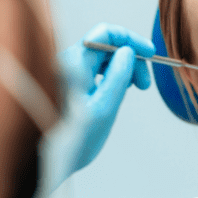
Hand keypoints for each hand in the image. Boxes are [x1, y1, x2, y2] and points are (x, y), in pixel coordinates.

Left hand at [42, 23, 154, 190]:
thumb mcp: (103, 109)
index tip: (150, 54)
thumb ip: (117, 77)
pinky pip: (96, 71)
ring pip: (103, 58)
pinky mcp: (71, 86)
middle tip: (145, 85)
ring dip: (124, 69)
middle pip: (106, 45)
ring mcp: (69, 75)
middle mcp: (69, 64)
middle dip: (130, 58)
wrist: (47, 163)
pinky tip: (120, 92)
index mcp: (74, 64)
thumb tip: (128, 51)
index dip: (130, 39)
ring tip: (135, 89)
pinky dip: (112, 77)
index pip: (105, 33)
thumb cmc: (71, 140)